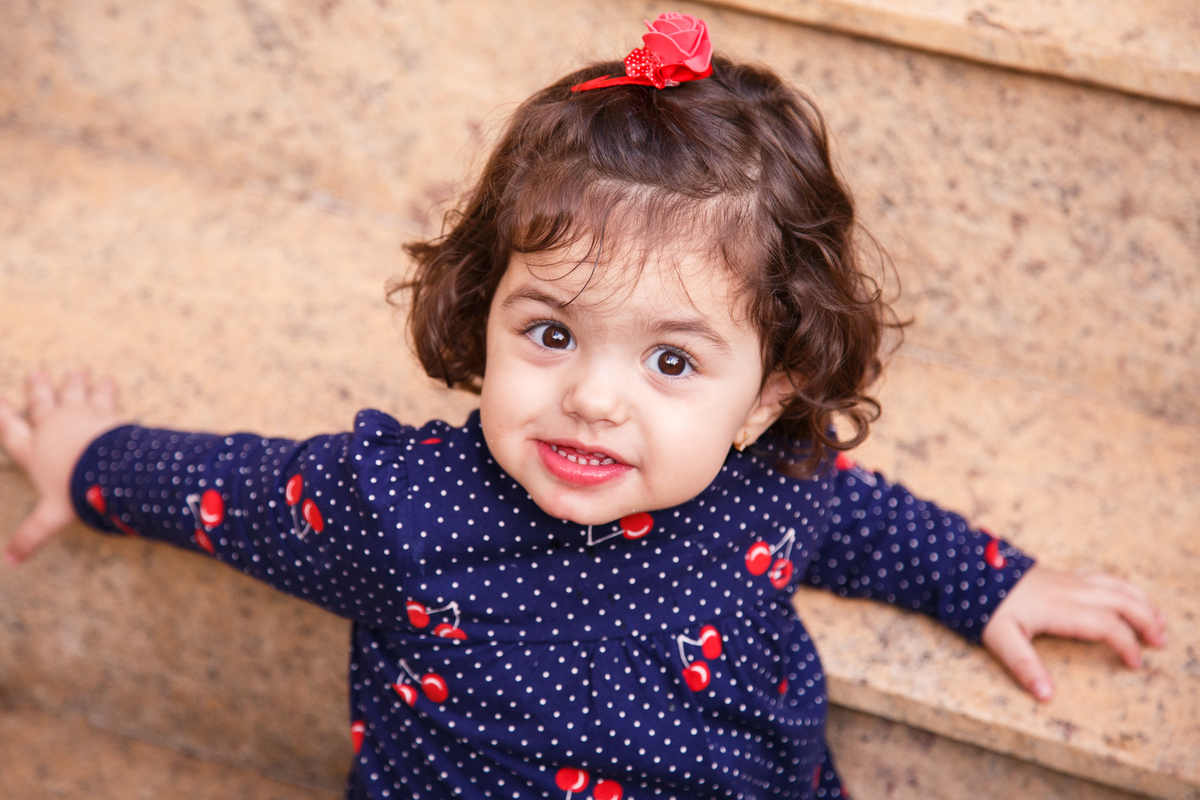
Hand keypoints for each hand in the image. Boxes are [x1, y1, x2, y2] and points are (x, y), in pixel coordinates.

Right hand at [0, 369, 121, 565]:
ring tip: (75, 371)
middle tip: (36, 374)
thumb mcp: (49, 518)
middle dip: (38, 389)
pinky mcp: (103, 411)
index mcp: (33, 452)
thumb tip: (9, 563)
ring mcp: (77, 416)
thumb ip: (30, 537)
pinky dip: (104, 389)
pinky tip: (107, 381)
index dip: (2, 415)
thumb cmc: (75, 493)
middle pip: (42, 404)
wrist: (108, 469)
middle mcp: (52, 428)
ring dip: (73, 383)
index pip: (11, 431)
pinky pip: (103, 396)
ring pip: (72, 394)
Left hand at [981, 565, 1166, 701]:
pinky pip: (1102, 578)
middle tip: (1160, 642)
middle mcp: (1069, 590)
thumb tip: (1046, 695)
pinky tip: (1128, 598)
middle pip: (1120, 600)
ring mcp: (1067, 580)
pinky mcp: (1061, 575)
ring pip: (1115, 585)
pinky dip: (1124, 588)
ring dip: (1140, 601)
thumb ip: (1024, 666)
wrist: (968, 569)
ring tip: (1158, 621)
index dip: (1126, 644)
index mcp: (1059, 608)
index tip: (1135, 664)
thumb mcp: (998, 638)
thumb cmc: (983, 604)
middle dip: (1146, 619)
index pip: (1106, 624)